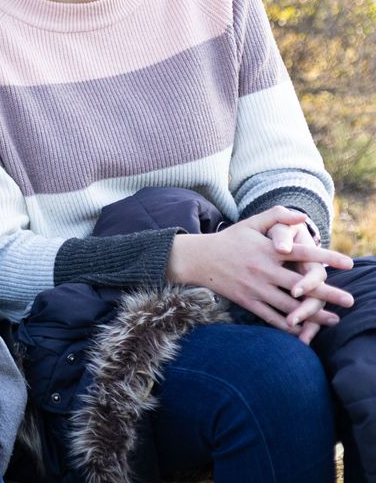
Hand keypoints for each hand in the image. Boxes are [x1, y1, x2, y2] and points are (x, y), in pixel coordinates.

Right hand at [169, 208, 352, 334]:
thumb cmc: (229, 240)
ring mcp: (255, 288)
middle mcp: (263, 270)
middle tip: (351, 300)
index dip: (326, 257)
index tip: (348, 262)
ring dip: (313, 314)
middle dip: (327, 293)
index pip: (301, 253)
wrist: (198, 259)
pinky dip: (288, 326)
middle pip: (300, 285)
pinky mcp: (247, 301)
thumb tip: (303, 216)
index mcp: (267, 250)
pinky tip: (304, 332)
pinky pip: (271, 317)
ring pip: (289, 305)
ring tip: (334, 320)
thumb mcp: (250, 224)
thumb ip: (277, 217)